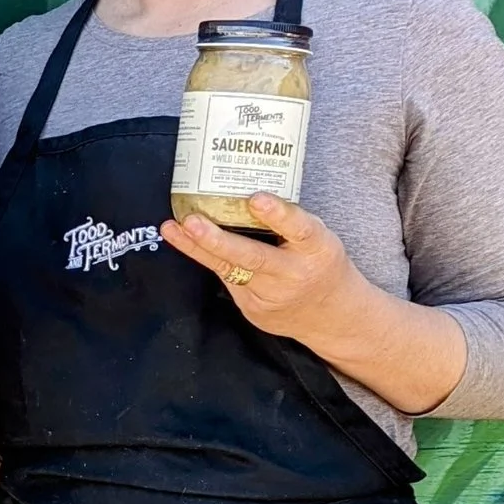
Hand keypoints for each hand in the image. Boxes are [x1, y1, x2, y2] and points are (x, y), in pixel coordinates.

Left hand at [161, 193, 466, 413]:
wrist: (330, 316)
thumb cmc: (319, 263)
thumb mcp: (317, 238)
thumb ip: (288, 221)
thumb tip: (244, 188)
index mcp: (317, 248)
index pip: (299, 229)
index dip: (278, 214)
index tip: (256, 199)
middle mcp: (294, 274)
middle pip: (254, 257)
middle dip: (219, 240)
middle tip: (193, 221)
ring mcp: (271, 296)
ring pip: (230, 269)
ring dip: (198, 248)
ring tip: (173, 229)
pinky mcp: (253, 309)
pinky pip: (226, 279)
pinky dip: (205, 258)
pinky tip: (183, 241)